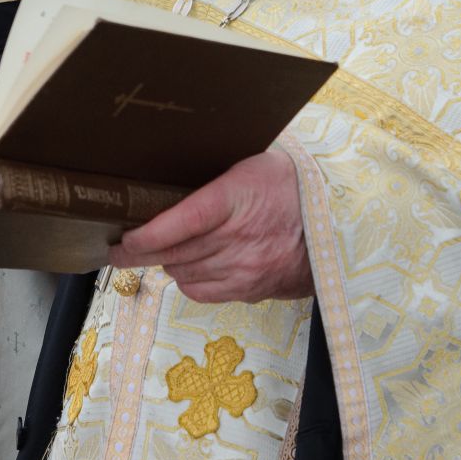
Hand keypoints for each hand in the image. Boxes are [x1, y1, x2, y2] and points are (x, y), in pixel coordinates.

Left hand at [108, 149, 312, 303]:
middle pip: (175, 253)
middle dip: (141, 253)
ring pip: (185, 274)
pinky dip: (190, 282)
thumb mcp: (250, 165)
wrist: (339, 218)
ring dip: (167, 265)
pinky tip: (189, 268)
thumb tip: (168, 192)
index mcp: (237, 198)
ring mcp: (247, 268)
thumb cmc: (291, 183)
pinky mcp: (253, 289)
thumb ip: (212, 182)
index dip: (145, 236)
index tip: (123, 238)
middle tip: (121, 248)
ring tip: (158, 253)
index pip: (180, 223)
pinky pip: (205, 294)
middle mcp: (239, 238)